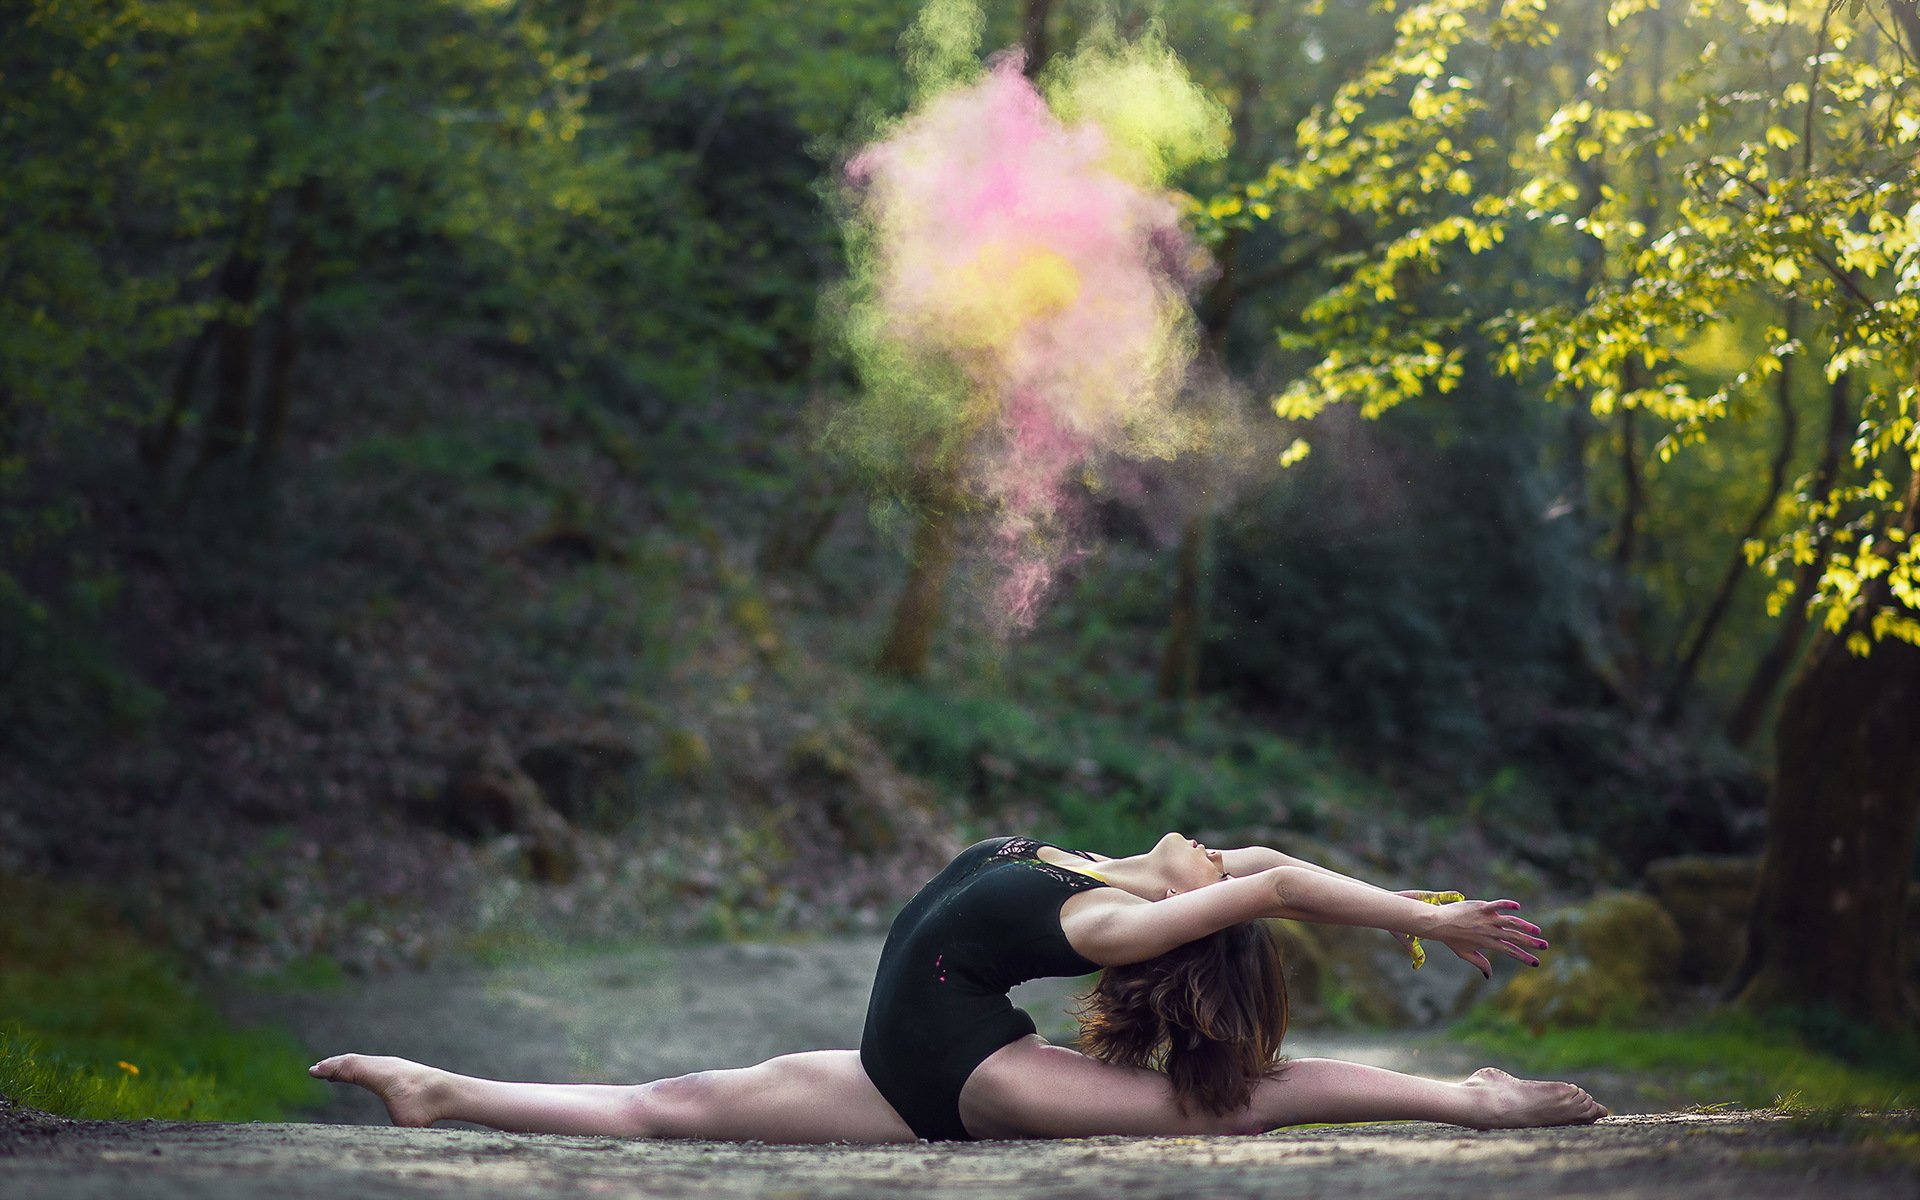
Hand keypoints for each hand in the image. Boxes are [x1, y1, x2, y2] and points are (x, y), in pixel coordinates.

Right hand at [1390, 889, 1464, 968]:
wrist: (1390, 907)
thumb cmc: (1397, 923)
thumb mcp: (1407, 938)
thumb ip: (1414, 950)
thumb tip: (1417, 966)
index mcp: (1431, 928)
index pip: (1445, 932)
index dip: (1455, 935)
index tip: (1465, 939)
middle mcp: (1435, 917)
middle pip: (1451, 920)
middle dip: (1461, 922)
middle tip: (1473, 925)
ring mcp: (1433, 907)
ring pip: (1450, 908)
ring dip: (1459, 909)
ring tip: (1470, 911)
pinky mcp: (1430, 897)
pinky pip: (1443, 896)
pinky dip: (1451, 896)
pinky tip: (1460, 897)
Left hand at [1427, 898, 1547, 979]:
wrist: (1438, 923)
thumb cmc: (1451, 938)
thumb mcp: (1465, 953)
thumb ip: (1480, 963)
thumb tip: (1489, 976)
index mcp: (1488, 943)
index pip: (1510, 951)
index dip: (1523, 957)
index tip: (1536, 963)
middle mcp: (1490, 932)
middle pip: (1514, 938)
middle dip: (1531, 943)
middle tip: (1544, 946)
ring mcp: (1486, 919)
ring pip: (1510, 922)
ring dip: (1525, 926)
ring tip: (1537, 931)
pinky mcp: (1482, 907)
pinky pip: (1497, 905)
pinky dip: (1507, 905)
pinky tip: (1517, 906)